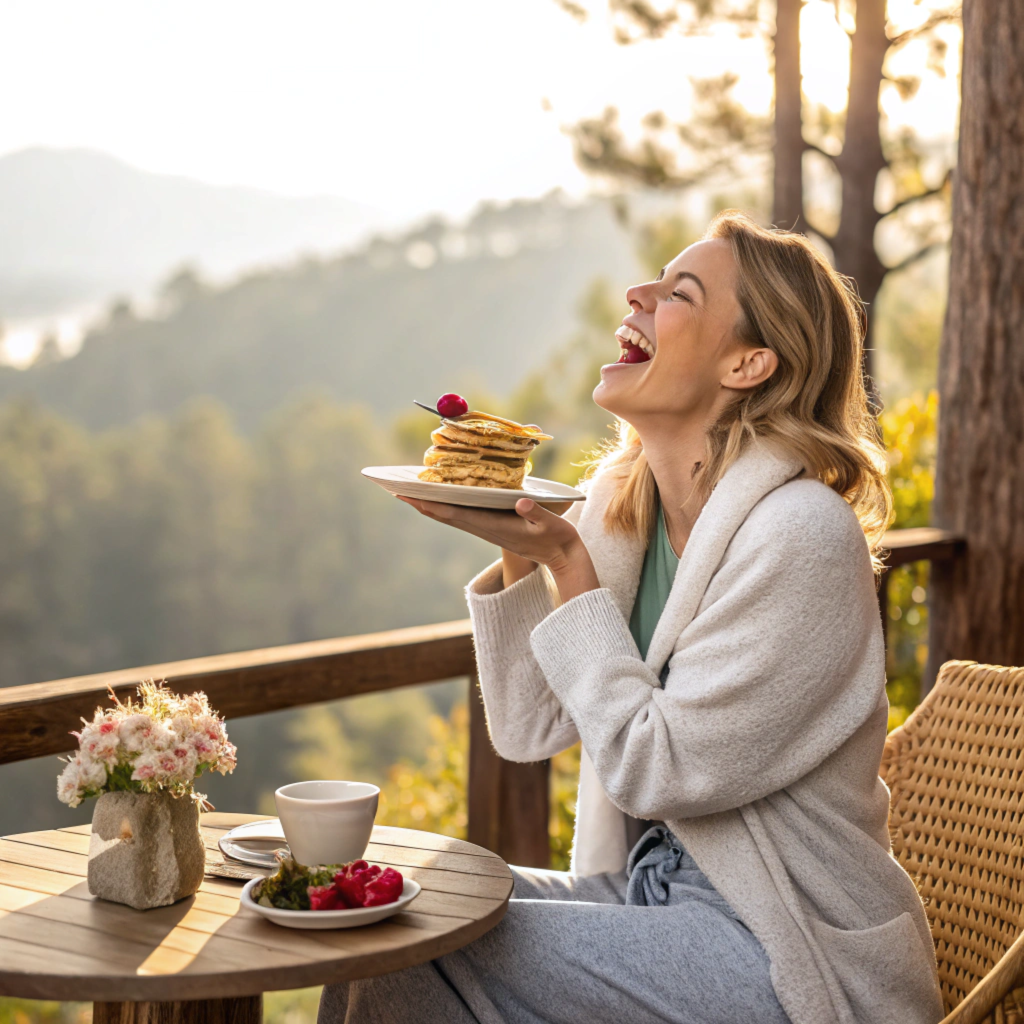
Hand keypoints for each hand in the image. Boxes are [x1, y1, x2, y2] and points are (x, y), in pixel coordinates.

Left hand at [396, 496, 599, 602]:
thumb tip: (520, 501)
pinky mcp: (492, 526)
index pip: (455, 514)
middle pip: (445, 514)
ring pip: (451, 515)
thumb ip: (536, 513)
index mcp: (494, 526)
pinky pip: (462, 514)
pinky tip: (438, 496)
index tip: (410, 496)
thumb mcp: (552, 524)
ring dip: (429, 503)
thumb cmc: (559, 539)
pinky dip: (445, 505)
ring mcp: (487, 528)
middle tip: (396, 488)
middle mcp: (485, 528)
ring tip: (409, 490)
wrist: (563, 558)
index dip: (431, 504)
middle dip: (421, 502)